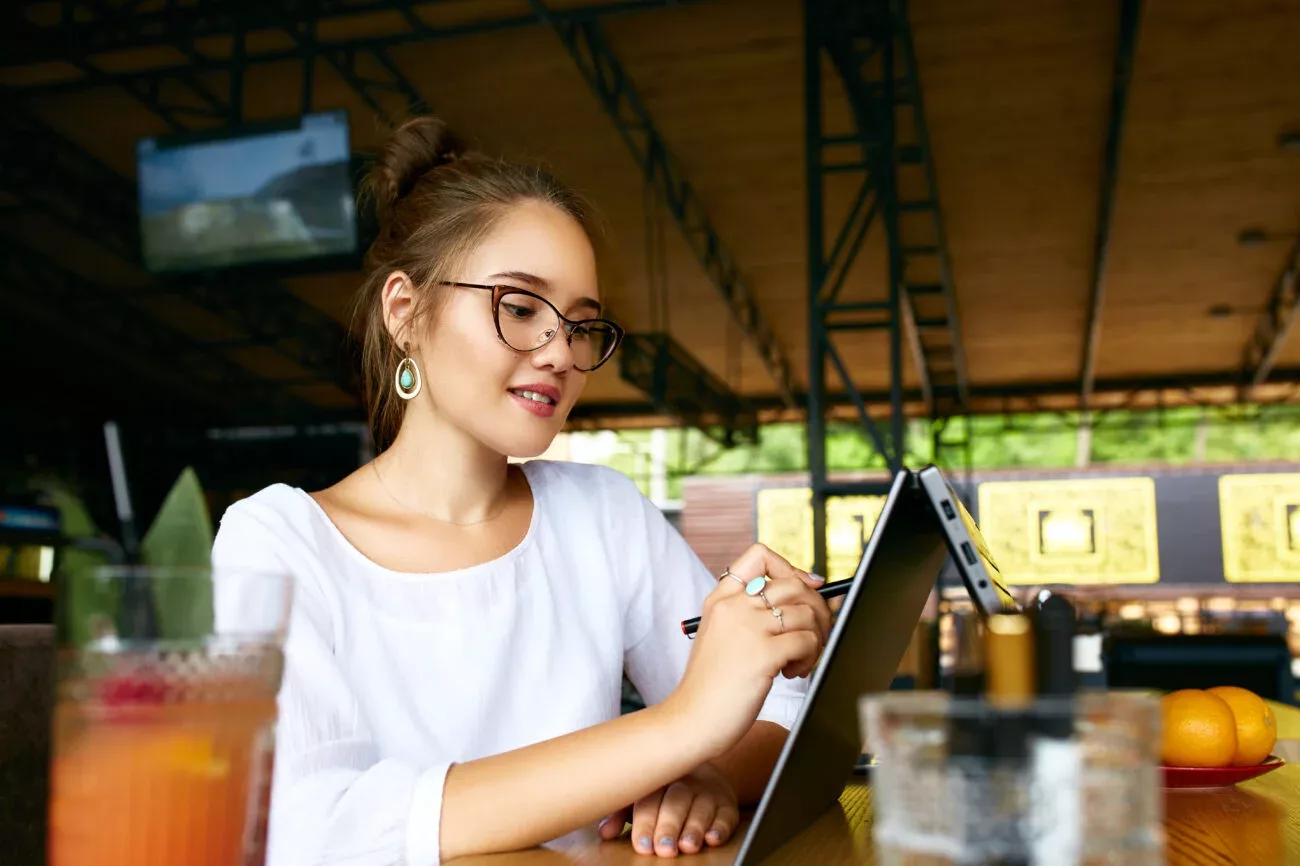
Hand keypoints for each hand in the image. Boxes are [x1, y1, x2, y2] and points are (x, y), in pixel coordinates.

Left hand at [598, 763, 738, 856]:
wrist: (703, 773)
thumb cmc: (664, 791)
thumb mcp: (642, 798)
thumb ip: (621, 814)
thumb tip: (605, 832)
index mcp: (659, 778)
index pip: (650, 798)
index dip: (645, 823)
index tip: (642, 845)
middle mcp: (685, 782)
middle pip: (676, 801)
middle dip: (669, 826)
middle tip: (664, 849)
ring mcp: (708, 791)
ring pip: (702, 807)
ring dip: (694, 828)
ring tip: (687, 846)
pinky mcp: (728, 804)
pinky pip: (727, 814)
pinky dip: (721, 827)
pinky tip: (713, 838)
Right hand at [666, 543, 831, 759]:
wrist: (691, 719)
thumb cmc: (711, 685)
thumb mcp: (722, 636)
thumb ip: (754, 615)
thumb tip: (815, 598)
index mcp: (721, 599)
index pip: (759, 555)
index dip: (791, 568)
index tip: (805, 589)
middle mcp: (734, 606)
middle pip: (795, 584)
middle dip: (817, 608)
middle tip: (814, 634)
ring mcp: (748, 628)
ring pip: (807, 613)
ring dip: (815, 638)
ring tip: (799, 660)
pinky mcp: (763, 653)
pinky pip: (807, 641)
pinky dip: (810, 658)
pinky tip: (791, 672)